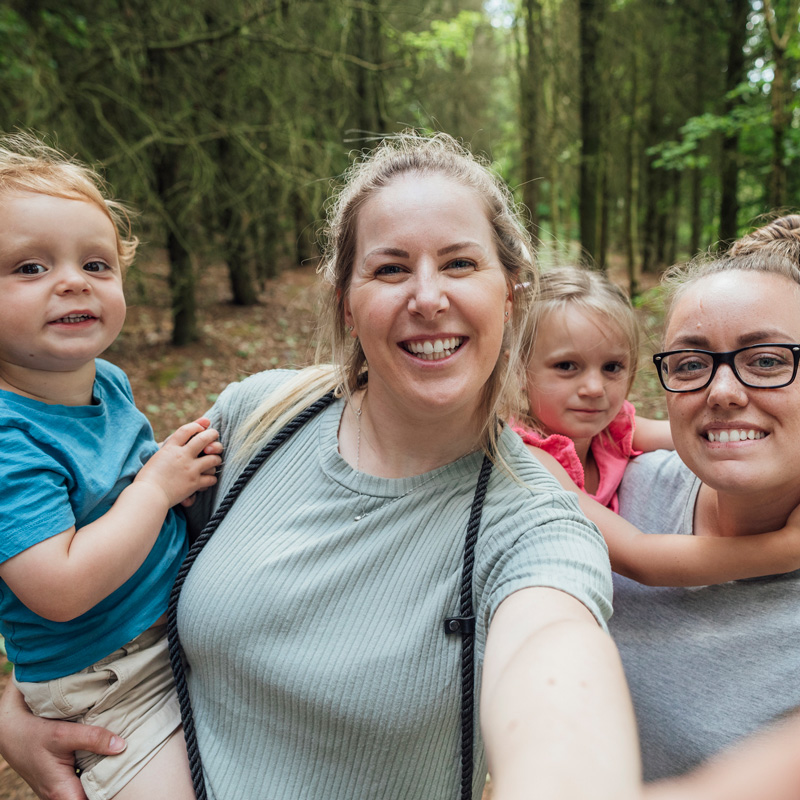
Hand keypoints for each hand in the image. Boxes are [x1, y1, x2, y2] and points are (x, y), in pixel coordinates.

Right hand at [0, 681, 124, 799]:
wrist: (13, 732)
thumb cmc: (35, 734)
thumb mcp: (64, 733)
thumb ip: (93, 739)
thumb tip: (121, 746)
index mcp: (62, 792)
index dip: (108, 796)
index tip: (124, 783)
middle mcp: (60, 796)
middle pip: (91, 797)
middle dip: (108, 787)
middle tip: (126, 770)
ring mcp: (60, 790)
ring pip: (87, 790)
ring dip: (100, 779)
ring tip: (118, 763)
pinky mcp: (61, 781)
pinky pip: (81, 782)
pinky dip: (93, 773)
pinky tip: (105, 759)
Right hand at [135, 418, 221, 507]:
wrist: (148, 495)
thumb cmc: (147, 478)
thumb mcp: (157, 457)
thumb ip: (168, 448)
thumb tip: (176, 443)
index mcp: (170, 448)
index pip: (186, 430)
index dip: (196, 426)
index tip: (201, 427)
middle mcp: (182, 455)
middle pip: (204, 438)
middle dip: (212, 434)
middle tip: (215, 435)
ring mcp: (190, 469)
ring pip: (213, 459)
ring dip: (216, 459)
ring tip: (215, 460)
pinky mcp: (194, 483)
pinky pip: (211, 478)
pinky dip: (212, 479)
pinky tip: (208, 479)